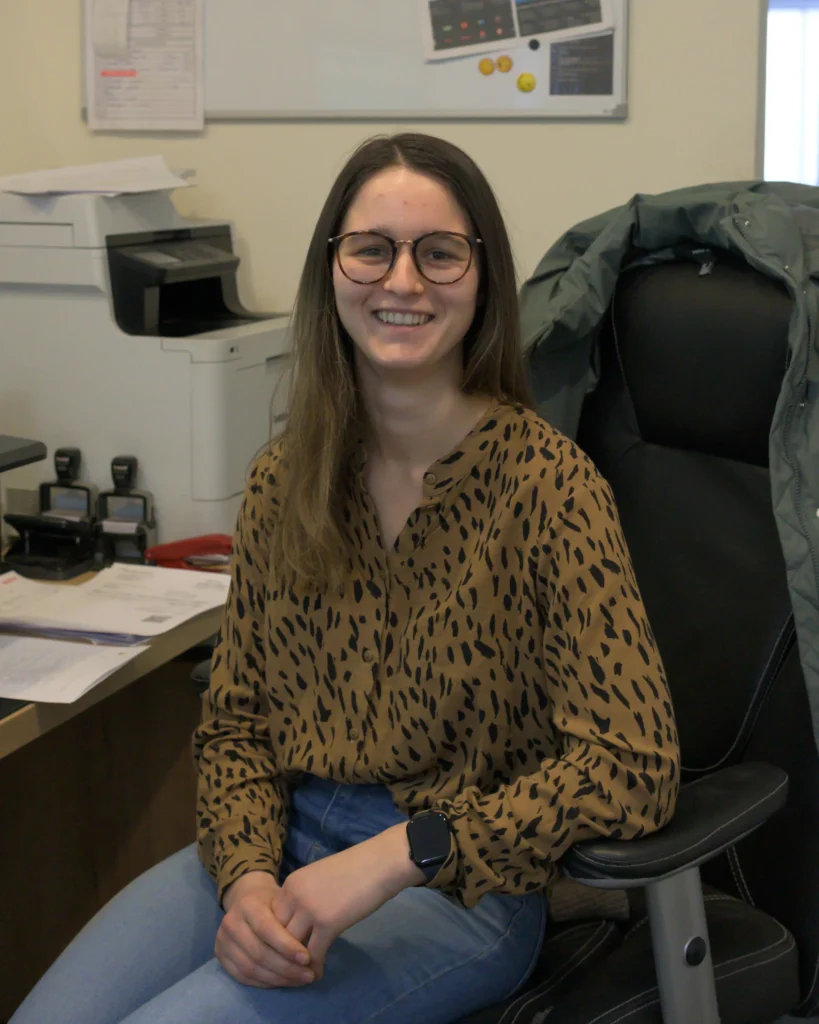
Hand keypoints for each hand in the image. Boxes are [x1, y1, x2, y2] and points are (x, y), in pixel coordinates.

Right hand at [215, 871, 314, 987]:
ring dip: (278, 979)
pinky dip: (265, 983)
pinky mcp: (221, 957)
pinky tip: (283, 982)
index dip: (286, 946)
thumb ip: (292, 922)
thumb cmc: (272, 902)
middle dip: (286, 968)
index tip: (307, 958)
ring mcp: (222, 941)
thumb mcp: (283, 902)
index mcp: (247, 905)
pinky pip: (243, 977)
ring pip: (251, 968)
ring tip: (299, 980)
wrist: (247, 900)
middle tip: (308, 975)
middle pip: (258, 952)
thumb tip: (313, 950)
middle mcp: (230, 923)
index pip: (266, 929)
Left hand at [273, 822, 425, 978]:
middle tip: (292, 966)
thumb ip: (305, 897)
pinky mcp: (328, 924)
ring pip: (291, 947)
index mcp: (291, 883)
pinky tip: (320, 972)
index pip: (272, 917)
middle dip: (283, 952)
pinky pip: (313, 954)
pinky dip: (315, 967)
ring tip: (304, 973)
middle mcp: (294, 895)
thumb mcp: (319, 879)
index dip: (277, 936)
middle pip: (276, 933)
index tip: (287, 948)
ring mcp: (310, 909)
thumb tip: (301, 922)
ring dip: (296, 964)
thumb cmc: (355, 868)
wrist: (380, 863)